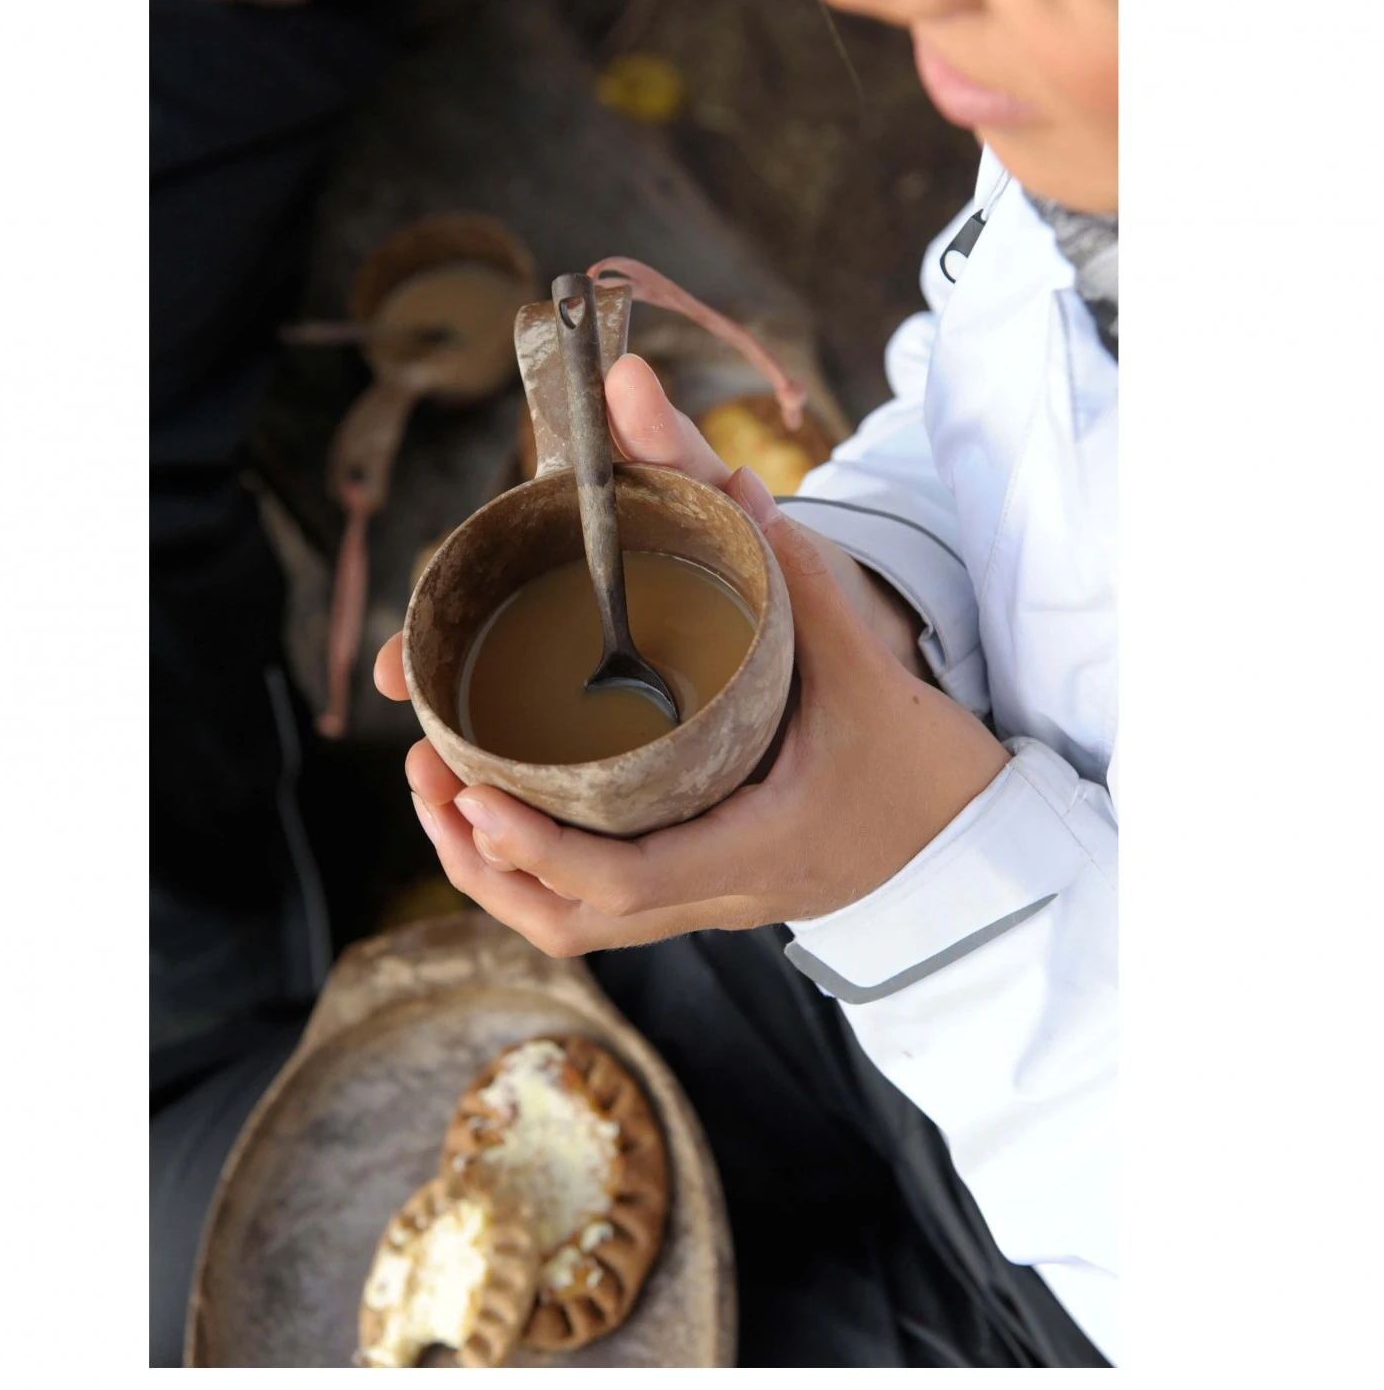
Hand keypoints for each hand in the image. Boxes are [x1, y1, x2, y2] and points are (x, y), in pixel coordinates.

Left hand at [372, 356, 1009, 955]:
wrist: (967, 845)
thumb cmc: (924, 766)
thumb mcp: (867, 668)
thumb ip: (792, 569)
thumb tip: (719, 472)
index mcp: (753, 849)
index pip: (623, 882)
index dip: (534, 847)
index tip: (468, 791)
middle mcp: (717, 893)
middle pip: (570, 918)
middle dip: (480, 857)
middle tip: (429, 769)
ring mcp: (705, 901)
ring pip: (574, 923)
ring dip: (496, 871)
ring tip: (444, 786)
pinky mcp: (699, 887)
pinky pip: (597, 907)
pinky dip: (535, 870)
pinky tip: (502, 810)